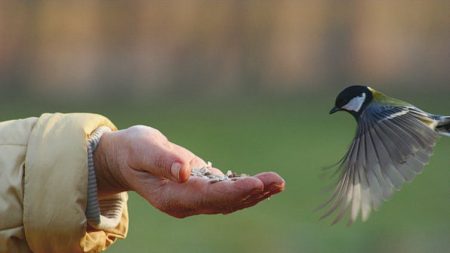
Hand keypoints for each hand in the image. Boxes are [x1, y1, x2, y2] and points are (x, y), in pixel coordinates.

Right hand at [93, 125, 284, 217]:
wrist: (127, 159)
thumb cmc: (132, 151)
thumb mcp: (142, 150)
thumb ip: (161, 161)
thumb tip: (184, 171)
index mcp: (170, 197)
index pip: (206, 197)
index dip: (232, 191)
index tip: (256, 183)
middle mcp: (185, 204)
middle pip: (223, 202)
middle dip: (252, 192)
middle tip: (277, 180)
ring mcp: (195, 200)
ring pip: (229, 201)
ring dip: (255, 193)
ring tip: (278, 182)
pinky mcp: (202, 190)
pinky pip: (228, 193)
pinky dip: (248, 189)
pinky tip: (266, 183)